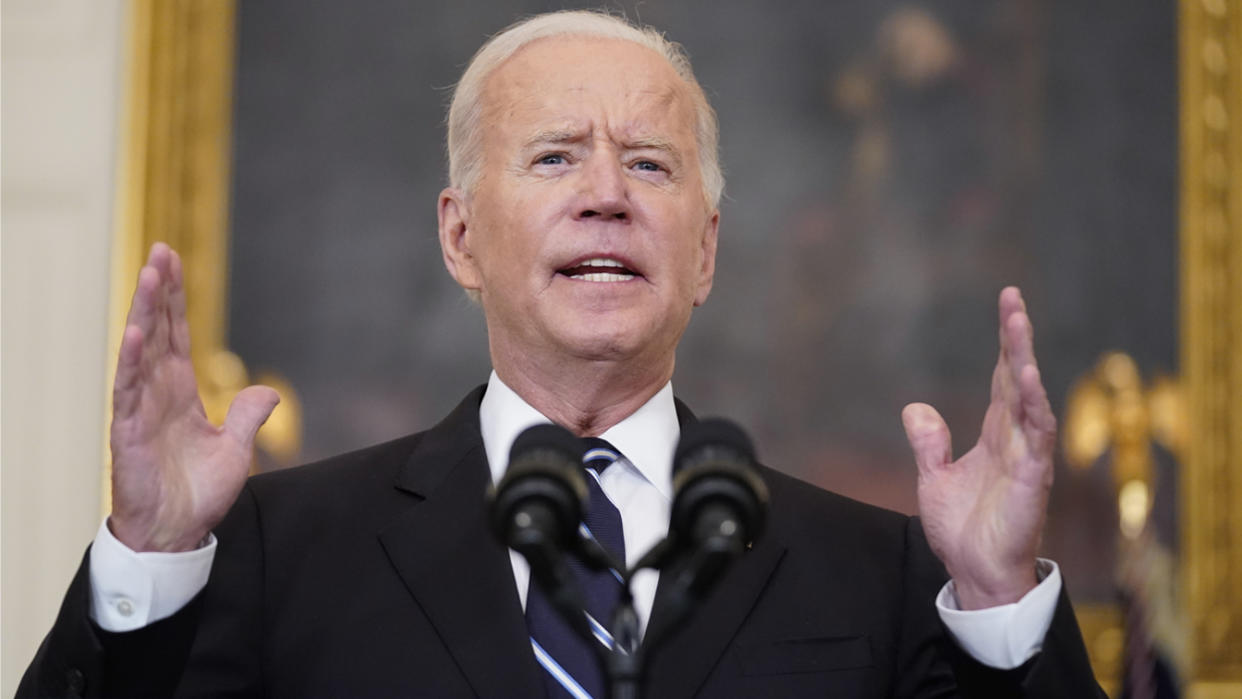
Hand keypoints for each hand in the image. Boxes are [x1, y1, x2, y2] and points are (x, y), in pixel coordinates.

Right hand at [108, 243, 278, 551]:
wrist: (177, 533)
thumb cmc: (198, 492)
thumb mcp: (235, 448)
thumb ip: (248, 416)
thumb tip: (268, 392)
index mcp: (180, 392)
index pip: (176, 335)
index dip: (176, 299)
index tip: (172, 261)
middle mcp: (157, 394)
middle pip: (156, 331)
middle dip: (159, 292)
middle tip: (160, 252)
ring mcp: (139, 411)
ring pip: (139, 352)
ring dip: (144, 314)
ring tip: (149, 278)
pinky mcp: (127, 434)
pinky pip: (127, 393)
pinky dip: (131, 364)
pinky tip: (134, 335)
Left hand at [901, 287, 1055, 608]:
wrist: (974, 572)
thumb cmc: (963, 530)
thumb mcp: (934, 478)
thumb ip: (929, 442)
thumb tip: (916, 407)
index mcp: (995, 435)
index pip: (1002, 378)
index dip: (1005, 343)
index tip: (1007, 304)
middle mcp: (1015, 438)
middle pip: (1017, 377)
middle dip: (1016, 338)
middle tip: (1013, 298)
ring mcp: (1026, 455)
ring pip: (1030, 397)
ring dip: (1025, 360)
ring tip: (1019, 324)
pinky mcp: (1031, 477)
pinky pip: (1036, 434)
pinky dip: (1034, 404)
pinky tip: (1027, 376)